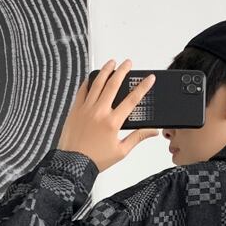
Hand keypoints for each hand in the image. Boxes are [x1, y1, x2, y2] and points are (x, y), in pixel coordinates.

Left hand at [56, 57, 157, 171]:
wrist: (73, 163)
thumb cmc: (96, 159)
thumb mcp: (121, 151)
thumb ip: (138, 137)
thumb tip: (152, 131)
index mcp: (112, 123)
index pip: (132, 100)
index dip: (143, 87)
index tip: (149, 78)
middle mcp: (99, 112)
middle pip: (113, 85)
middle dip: (123, 71)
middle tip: (128, 63)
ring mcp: (86, 108)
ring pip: (97, 83)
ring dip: (106, 71)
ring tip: (111, 63)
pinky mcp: (75, 109)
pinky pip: (82, 90)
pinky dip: (88, 81)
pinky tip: (92, 77)